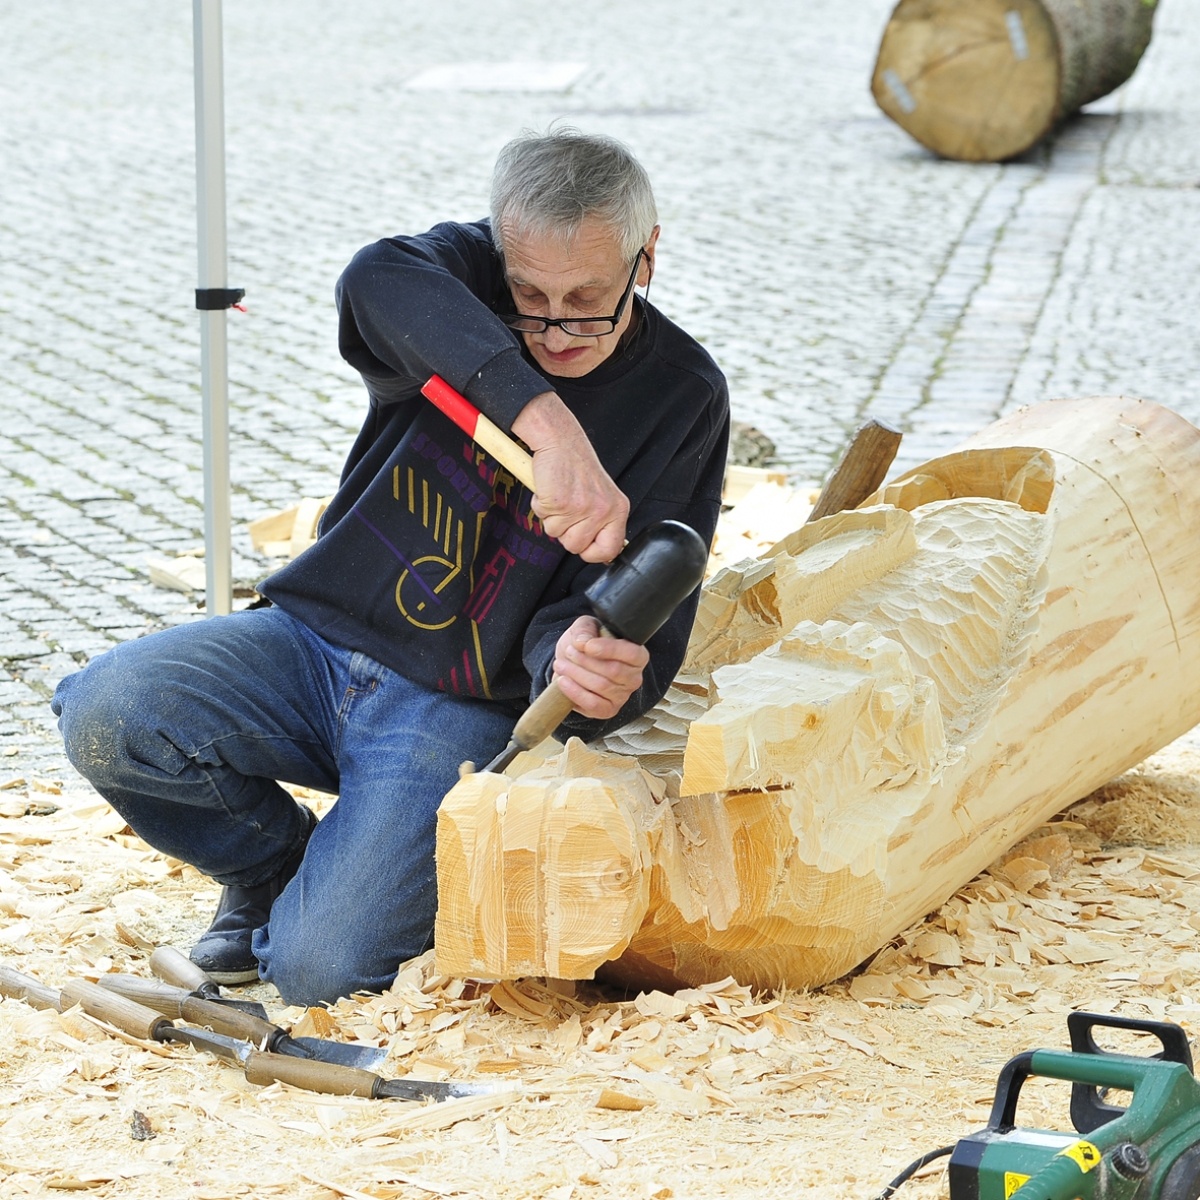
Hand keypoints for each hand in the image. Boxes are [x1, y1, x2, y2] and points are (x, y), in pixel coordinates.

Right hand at [512, 392, 627, 561]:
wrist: (561, 441)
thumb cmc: (577, 468)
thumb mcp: (602, 497)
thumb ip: (603, 524)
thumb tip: (603, 554)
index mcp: (617, 510)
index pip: (610, 551)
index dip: (592, 553)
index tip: (584, 543)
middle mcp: (602, 510)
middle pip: (575, 547)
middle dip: (565, 531)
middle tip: (568, 507)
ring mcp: (580, 507)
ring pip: (556, 534)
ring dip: (552, 517)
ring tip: (560, 495)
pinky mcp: (559, 502)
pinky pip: (542, 517)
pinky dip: (540, 505)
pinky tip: (550, 488)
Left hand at [551, 616, 647, 720]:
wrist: (573, 663)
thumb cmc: (587, 644)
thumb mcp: (586, 627)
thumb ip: (585, 629)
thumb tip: (583, 642)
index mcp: (637, 655)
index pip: (632, 654)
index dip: (610, 650)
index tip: (587, 645)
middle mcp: (634, 678)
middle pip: (613, 671)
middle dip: (586, 661)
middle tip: (569, 652)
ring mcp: (622, 696)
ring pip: (601, 686)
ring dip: (576, 674)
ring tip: (561, 664)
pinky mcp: (608, 710)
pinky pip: (593, 704)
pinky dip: (575, 692)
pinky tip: (563, 681)